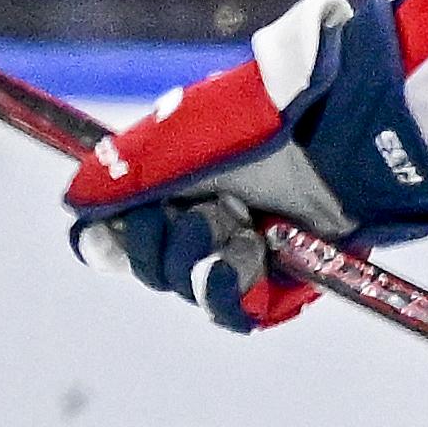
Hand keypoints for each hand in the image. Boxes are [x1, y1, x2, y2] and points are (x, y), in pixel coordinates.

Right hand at [65, 0, 427, 330]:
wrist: (352, 130)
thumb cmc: (271, 115)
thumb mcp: (184, 134)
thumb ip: (124, 172)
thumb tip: (75, 207)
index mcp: (174, 178)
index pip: (114, 231)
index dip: (110, 238)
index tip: (115, 229)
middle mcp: (203, 213)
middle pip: (147, 264)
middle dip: (160, 244)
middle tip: (201, 212)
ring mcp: (241, 246)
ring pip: (185, 287)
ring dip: (197, 261)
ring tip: (234, 225)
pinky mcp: (281, 276)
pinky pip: (234, 311)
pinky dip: (227, 292)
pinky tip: (246, 256)